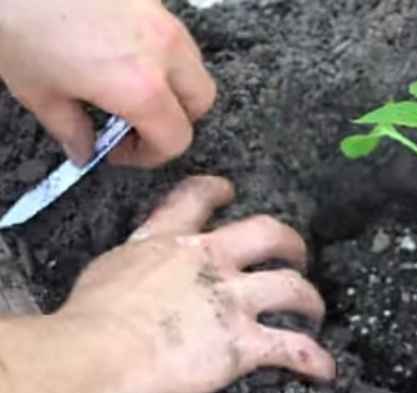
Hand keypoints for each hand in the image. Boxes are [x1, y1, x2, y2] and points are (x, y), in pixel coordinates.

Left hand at [0, 0, 214, 166]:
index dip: (151, 155)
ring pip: (194, 68)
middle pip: (200, 102)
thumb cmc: (19, 21)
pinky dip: (163, 58)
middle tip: (135, 125)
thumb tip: (83, 149)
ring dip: (174, 87)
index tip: (121, 152)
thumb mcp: (37, 90)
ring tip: (131, 89)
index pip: (175, 138)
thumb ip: (69, 129)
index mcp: (140, 88)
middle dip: (176, 120)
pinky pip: (175, 39)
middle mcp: (164, 54)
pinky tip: (123, 58)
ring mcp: (163, 21)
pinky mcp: (151, 1)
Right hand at [60, 176, 334, 392]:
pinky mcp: (244, 342)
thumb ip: (137, 268)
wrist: (97, 353)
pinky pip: (292, 348)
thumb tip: (142, 283)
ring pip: (290, 286)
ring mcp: (232, 300)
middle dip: (289, 242)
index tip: (228, 191)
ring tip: (315, 311)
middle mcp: (209, 262)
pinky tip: (325, 370)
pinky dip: (315, 359)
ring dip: (310, 299)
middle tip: (296, 255)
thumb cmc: (89, 321)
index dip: (216, 190)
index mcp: (169, 243)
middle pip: (266, 233)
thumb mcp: (108, 272)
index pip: (195, 200)